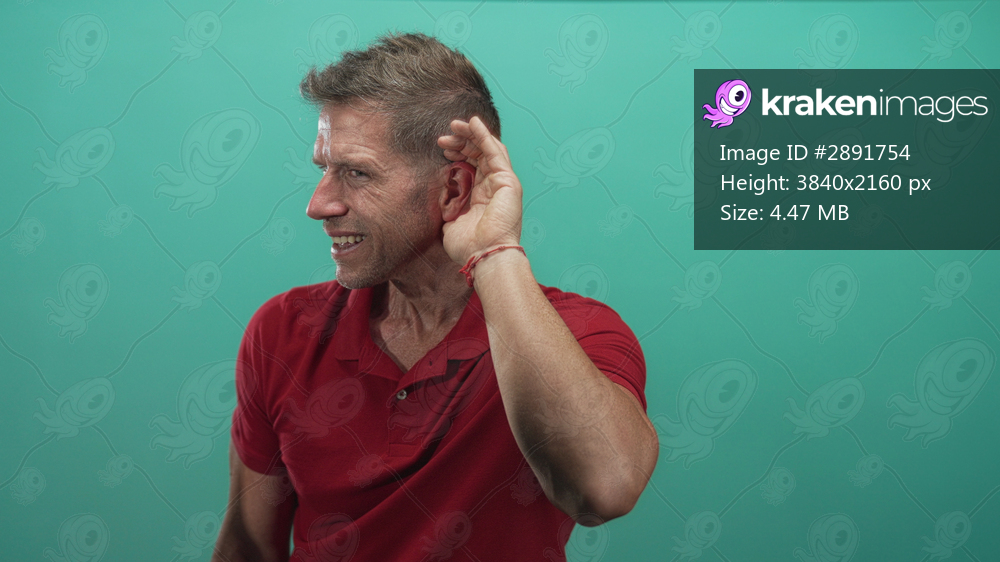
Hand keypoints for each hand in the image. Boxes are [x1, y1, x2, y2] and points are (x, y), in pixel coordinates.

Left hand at [437, 116, 521, 264]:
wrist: (483, 255)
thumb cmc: (468, 245)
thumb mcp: (450, 220)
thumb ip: (448, 205)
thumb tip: (440, 196)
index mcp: (481, 195)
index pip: (471, 164)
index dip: (457, 152)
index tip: (442, 147)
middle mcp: (493, 186)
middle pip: (479, 154)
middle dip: (461, 141)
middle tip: (444, 136)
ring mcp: (502, 182)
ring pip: (487, 149)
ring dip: (471, 134)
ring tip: (454, 126)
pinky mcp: (508, 181)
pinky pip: (495, 152)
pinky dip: (484, 135)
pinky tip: (473, 123)